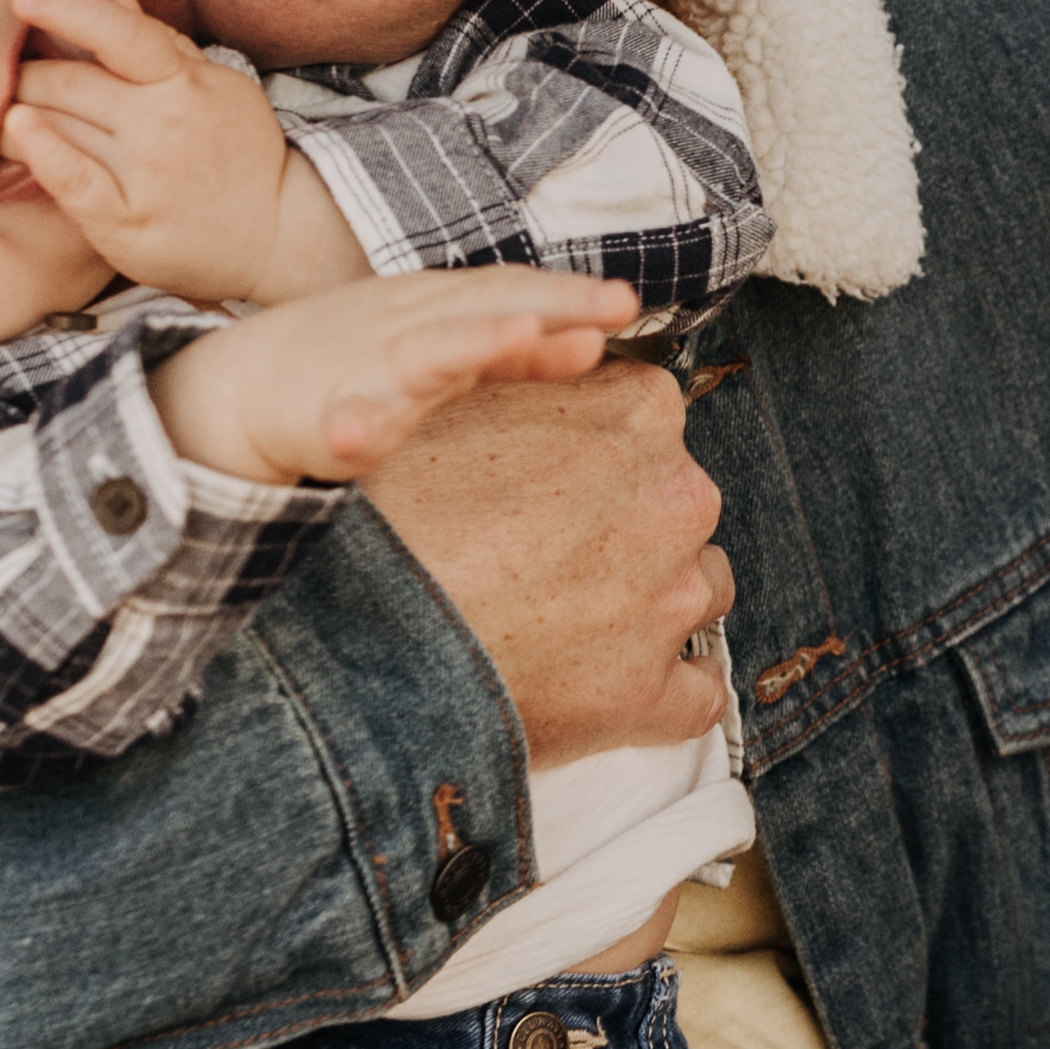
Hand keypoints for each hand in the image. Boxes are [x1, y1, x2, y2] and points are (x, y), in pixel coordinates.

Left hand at [0, 0, 366, 305]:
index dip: (65, 9)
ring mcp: (144, 175)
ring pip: (55, 123)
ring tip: (5, 115)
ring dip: (18, 112)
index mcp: (185, 83)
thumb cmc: (241, 155)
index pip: (119, 34)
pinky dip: (37, 150)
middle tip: (12, 80)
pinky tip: (16, 129)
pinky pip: (69, 178)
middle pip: (66, 80)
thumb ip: (164, 46)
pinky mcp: (126, 223)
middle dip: (28, 72)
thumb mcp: (219, 87)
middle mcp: (163, 124)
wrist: (279, 237)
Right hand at [148, 267, 639, 487]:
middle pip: (484, 308)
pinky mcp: (321, 416)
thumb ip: (521, 352)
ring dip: (468, 343)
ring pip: (420, 353)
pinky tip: (360, 433)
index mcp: (440, 308)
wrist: (241, 388)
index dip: (568, 294)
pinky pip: (340, 421)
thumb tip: (596, 343)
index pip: (513, 291)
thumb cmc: (359, 368)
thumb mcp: (449, 352)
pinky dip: (353, 422)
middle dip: (544, 306)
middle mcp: (408, 324)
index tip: (625, 303)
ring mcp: (364, 367)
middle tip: (608, 308)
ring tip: (519, 334)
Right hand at [355, 357, 732, 760]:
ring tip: (563, 616)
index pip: (646, 416)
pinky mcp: (652, 693)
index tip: (551, 476)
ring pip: (694, 589)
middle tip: (541, 550)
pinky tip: (616, 683)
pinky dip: (667, 687)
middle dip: (623, 523)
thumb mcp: (450, 400)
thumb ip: (525, 375)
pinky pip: (698, 692)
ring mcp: (671, 601)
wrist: (350, 640)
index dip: (592, 448)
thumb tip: (541, 355)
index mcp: (636, 412)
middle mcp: (676, 500)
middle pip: (674, 502)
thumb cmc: (386, 514)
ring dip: (646, 600)